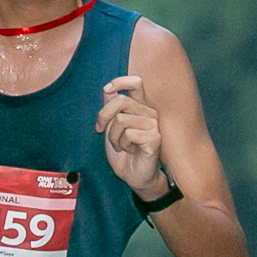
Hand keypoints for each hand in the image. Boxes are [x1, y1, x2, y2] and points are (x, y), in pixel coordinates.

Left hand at [97, 76, 167, 196]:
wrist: (133, 176)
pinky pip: (129, 134)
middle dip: (103, 116)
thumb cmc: (123, 153)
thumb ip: (110, 109)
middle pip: (120, 100)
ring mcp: (153, 124)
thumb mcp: (111, 128)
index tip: (106, 89)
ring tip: (120, 146)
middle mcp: (148, 112)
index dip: (120, 81)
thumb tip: (107, 90)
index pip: (136, 82)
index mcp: (139, 107)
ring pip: (121, 119)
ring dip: (113, 137)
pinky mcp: (155, 137)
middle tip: (101, 130)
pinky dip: (122, 144)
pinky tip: (130, 151)